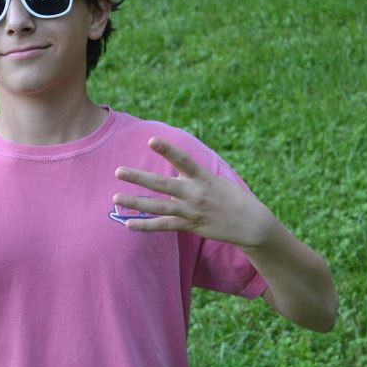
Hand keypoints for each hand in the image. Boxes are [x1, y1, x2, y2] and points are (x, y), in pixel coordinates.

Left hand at [113, 137, 274, 247]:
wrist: (251, 223)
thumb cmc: (233, 197)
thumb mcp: (217, 179)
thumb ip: (194, 175)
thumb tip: (176, 168)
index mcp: (203, 177)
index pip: (183, 160)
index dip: (167, 150)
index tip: (151, 140)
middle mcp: (195, 194)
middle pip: (162, 184)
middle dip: (139, 178)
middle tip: (118, 171)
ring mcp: (191, 211)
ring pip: (157, 207)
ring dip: (135, 203)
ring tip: (116, 198)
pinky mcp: (190, 226)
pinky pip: (164, 226)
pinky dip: (145, 226)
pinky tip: (128, 224)